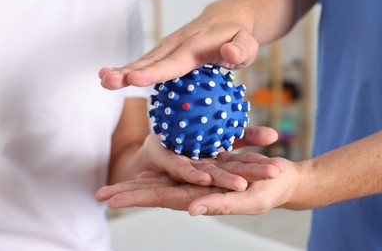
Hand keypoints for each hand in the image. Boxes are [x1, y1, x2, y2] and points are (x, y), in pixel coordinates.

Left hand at [95, 155, 301, 215]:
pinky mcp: (205, 170)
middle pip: (154, 192)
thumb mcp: (248, 199)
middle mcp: (194, 191)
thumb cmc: (269, 191)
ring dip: (139, 184)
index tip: (109, 200)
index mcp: (199, 198)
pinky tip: (147, 172)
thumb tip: (191, 210)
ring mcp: (198, 181)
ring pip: (163, 182)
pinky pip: (177, 171)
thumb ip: (220, 205)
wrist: (281, 180)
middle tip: (100, 194)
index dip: (134, 199)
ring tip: (116, 186)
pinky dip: (160, 173)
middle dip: (128, 193)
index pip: (160, 199)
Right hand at [98, 1, 257, 88]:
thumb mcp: (248, 44)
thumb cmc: (238, 37)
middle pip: (150, 60)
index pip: (173, 62)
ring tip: (103, 80)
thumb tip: (229, 54)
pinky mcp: (164, 51)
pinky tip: (111, 77)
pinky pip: (145, 62)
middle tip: (107, 81)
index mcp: (195, 46)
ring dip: (122, 70)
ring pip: (142, 60)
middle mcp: (177, 45)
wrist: (226, 19)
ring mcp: (168, 47)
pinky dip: (128, 69)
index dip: (153, 72)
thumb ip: (241, 49)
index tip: (134, 79)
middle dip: (128, 71)